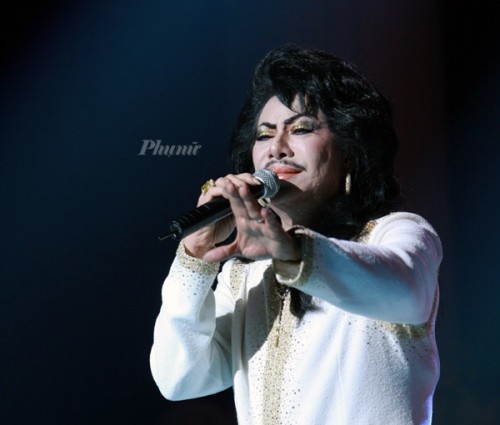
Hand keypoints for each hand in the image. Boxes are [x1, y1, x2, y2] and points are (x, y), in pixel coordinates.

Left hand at [183, 173, 300, 262]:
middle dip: (235, 193)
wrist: (280, 253)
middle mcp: (254, 219)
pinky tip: (265, 211)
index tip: (218, 185)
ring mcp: (264, 224)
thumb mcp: (239, 250)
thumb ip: (223, 252)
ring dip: (250, 200)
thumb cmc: (261, 246)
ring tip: (242, 189)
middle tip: (227, 181)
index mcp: (244, 220)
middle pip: (243, 203)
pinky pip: (272, 224)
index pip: (234, 205)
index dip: (227, 196)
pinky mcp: (275, 231)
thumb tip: (205, 258)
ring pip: (256, 210)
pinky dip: (269, 218)